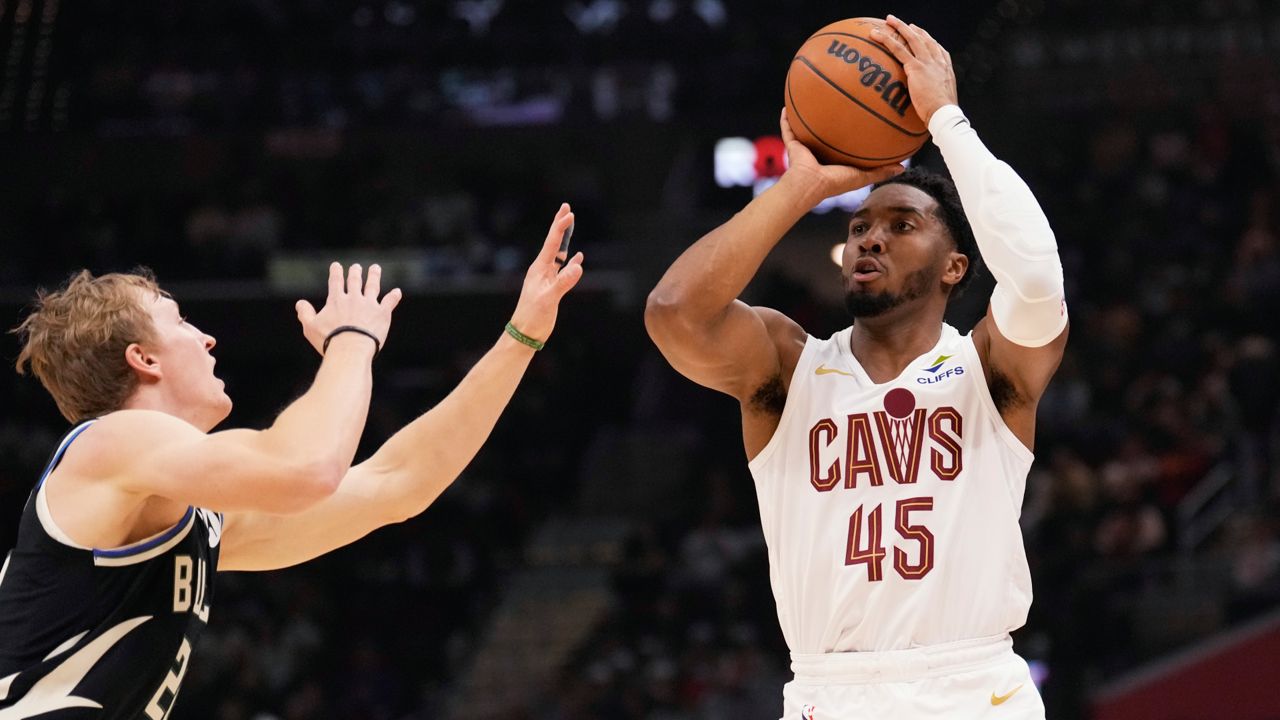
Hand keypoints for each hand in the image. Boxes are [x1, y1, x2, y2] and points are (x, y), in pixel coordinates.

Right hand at [296, 263, 402, 354]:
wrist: (351, 348)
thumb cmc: (329, 340)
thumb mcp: (310, 327)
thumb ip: (305, 314)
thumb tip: (300, 303)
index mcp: (336, 300)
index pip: (335, 282)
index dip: (336, 272)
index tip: (336, 265)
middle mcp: (353, 298)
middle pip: (355, 281)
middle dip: (355, 273)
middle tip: (356, 267)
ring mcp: (369, 305)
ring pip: (373, 286)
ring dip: (374, 276)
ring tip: (375, 268)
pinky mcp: (382, 314)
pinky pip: (389, 302)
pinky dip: (394, 297)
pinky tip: (397, 292)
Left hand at [508, 203, 584, 341]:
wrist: (525, 334)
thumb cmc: (533, 317)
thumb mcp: (548, 299)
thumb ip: (562, 283)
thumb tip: (578, 266)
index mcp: (539, 269)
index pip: (552, 243)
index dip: (561, 227)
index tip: (570, 213)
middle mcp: (542, 270)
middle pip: (554, 242)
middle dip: (560, 225)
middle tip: (566, 207)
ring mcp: (546, 278)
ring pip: (559, 253)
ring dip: (566, 239)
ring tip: (570, 225)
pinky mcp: (551, 287)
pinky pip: (562, 269)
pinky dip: (571, 261)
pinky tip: (578, 258)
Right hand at [780, 108, 903, 198]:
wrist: (810, 184)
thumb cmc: (836, 182)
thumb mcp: (863, 176)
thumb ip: (881, 172)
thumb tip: (903, 168)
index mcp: (835, 160)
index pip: (845, 143)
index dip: (852, 131)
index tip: (862, 117)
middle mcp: (820, 153)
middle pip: (826, 132)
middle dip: (831, 119)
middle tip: (839, 101)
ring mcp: (805, 148)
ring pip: (806, 128)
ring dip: (808, 115)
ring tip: (812, 98)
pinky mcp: (792, 146)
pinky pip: (787, 129)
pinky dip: (786, 119)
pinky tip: (787, 105)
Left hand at [871, 16, 957, 124]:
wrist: (944, 113)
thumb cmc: (942, 114)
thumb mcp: (941, 102)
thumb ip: (934, 97)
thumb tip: (926, 107)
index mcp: (945, 68)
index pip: (937, 48)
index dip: (927, 39)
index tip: (920, 33)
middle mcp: (937, 61)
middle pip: (924, 39)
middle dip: (912, 29)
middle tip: (901, 23)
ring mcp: (927, 62)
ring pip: (911, 39)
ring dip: (899, 27)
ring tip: (888, 21)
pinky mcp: (915, 67)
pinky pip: (898, 50)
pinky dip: (886, 40)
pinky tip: (876, 35)